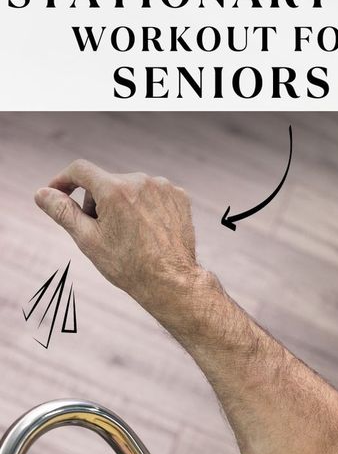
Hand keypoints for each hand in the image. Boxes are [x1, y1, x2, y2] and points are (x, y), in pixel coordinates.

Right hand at [35, 159, 218, 322]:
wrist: (171, 283)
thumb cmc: (128, 266)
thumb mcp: (88, 240)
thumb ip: (63, 212)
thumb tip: (42, 193)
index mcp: (114, 190)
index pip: (80, 170)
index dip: (63, 180)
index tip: (57, 192)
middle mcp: (140, 181)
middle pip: (106, 183)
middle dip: (97, 203)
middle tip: (101, 233)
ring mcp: (163, 187)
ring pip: (130, 189)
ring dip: (122, 205)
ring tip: (129, 236)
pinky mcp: (179, 196)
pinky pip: (153, 194)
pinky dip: (145, 208)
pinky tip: (148, 232)